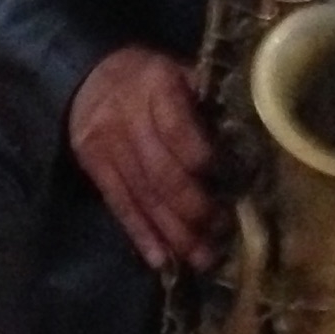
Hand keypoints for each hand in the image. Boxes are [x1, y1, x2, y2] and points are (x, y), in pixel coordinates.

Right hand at [68, 47, 220, 269]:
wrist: (88, 77)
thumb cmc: (151, 78)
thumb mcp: (180, 72)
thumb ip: (207, 104)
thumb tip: (246, 145)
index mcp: (156, 85)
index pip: (177, 128)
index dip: (204, 160)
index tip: (233, 184)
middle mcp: (127, 117)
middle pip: (161, 172)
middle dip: (195, 208)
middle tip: (223, 231)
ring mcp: (107, 146)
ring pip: (143, 195)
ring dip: (174, 232)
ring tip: (202, 258)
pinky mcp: (94, 168)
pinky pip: (119, 205)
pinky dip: (141, 234)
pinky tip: (162, 261)